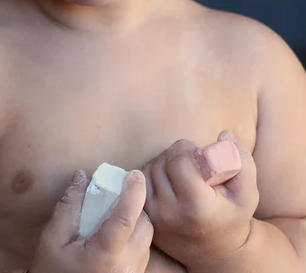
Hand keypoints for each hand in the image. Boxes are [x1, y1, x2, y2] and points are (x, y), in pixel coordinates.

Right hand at [29, 169, 152, 272]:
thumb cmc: (52, 271)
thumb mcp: (53, 238)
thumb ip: (69, 206)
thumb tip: (82, 176)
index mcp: (105, 254)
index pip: (127, 217)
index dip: (133, 192)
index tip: (134, 174)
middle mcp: (125, 266)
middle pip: (145, 227)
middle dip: (136, 206)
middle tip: (120, 194)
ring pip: (148, 240)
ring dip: (138, 222)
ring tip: (117, 214)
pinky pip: (144, 253)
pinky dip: (136, 238)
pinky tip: (118, 235)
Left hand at [142, 132, 258, 269]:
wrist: (215, 252)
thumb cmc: (231, 216)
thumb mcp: (247, 193)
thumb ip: (242, 161)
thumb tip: (224, 134)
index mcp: (196, 206)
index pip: (178, 160)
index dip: (186, 147)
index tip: (196, 150)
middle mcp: (170, 212)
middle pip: (162, 162)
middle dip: (175, 154)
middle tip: (189, 159)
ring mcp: (153, 216)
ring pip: (148, 169)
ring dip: (162, 162)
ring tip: (180, 168)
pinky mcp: (144, 216)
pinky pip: (140, 181)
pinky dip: (152, 173)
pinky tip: (168, 178)